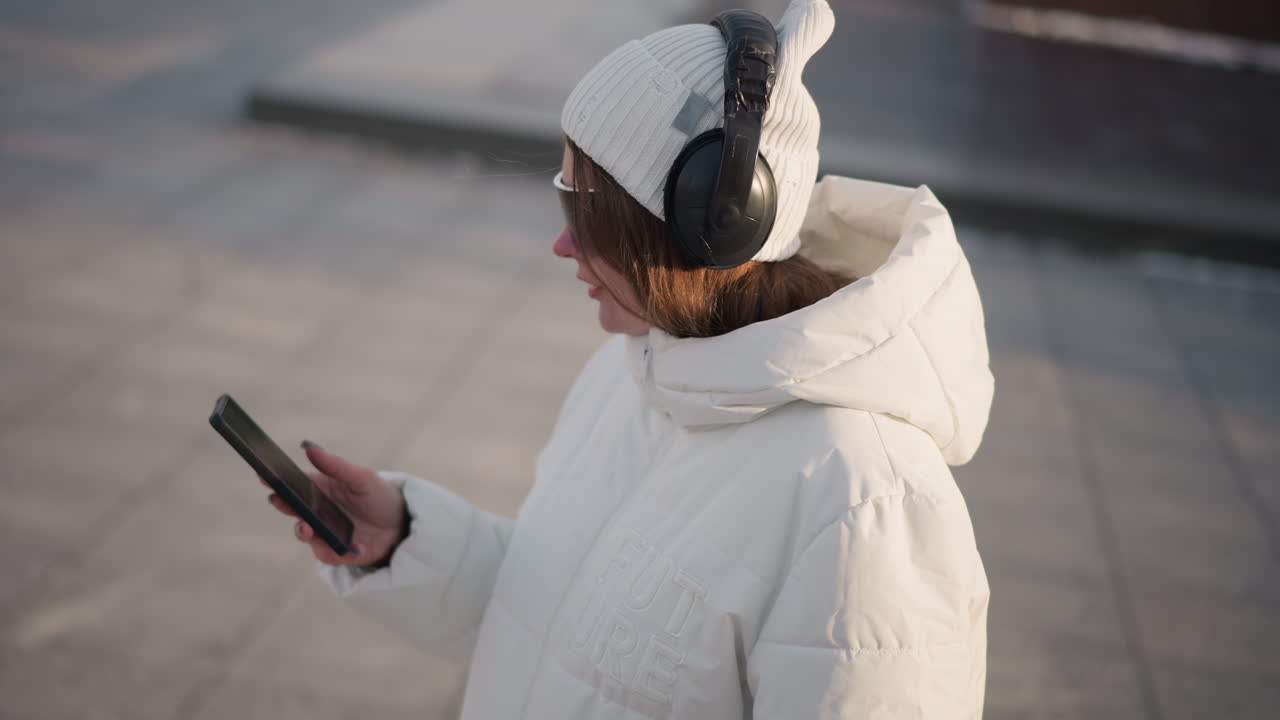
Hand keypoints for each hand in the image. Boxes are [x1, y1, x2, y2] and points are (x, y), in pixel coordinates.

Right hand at [263, 441, 407, 566]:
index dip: (278, 481)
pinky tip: (354, 546)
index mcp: (321, 489)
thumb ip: (335, 466)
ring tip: (307, 527)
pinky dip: (337, 551)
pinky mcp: (337, 552)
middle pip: (294, 509)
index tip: (264, 476)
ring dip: (303, 531)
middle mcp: (318, 512)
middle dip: (283, 505)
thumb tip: (309, 448)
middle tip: (278, 500)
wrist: (401, 524)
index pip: (294, 485)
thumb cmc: (379, 496)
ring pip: (305, 534)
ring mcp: (325, 533)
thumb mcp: (361, 477)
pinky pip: (328, 554)